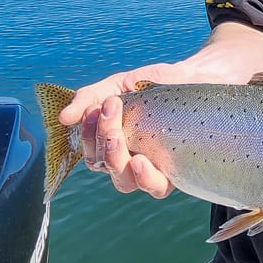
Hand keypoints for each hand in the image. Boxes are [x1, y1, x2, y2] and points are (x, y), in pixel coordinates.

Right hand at [60, 63, 186, 198]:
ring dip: (116, 160)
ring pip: (125, 181)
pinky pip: (156, 187)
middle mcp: (130, 159)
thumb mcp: (121, 83)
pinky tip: (141, 161)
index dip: (88, 135)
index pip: (92, 152)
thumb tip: (63, 118)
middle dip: (103, 139)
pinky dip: (144, 179)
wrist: (199, 75)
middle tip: (110, 108)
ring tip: (119, 138)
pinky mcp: (177, 170)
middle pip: (105, 166)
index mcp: (115, 143)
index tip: (96, 107)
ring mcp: (153, 166)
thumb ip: (91, 96)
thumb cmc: (158, 82)